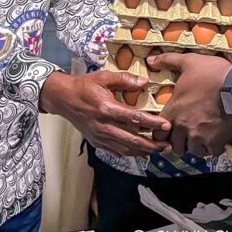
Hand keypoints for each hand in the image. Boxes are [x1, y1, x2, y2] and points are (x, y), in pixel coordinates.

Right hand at [39, 70, 171, 156]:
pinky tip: (141, 153)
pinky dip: (130, 154)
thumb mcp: (103, 77)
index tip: (167, 125)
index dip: (152, 123)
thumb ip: (125, 79)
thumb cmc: (84, 86)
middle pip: (132, 140)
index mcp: (107, 108)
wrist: (63, 98)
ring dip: (143, 151)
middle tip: (168, 145)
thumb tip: (145, 81)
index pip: (134, 118)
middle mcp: (104, 126)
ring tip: (159, 150)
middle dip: (152, 144)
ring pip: (125, 149)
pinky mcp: (96, 142)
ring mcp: (100, 136)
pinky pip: (116, 151)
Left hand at [148, 53, 231, 157]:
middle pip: (175, 147)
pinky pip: (210, 152)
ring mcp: (199, 137)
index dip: (163, 133)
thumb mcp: (189, 62)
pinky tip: (216, 138)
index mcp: (173, 111)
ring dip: (196, 146)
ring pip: (193, 151)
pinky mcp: (215, 142)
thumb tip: (150, 59)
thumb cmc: (211, 74)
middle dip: (180, 142)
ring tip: (202, 137)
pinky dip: (213, 147)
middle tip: (187, 135)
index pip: (158, 135)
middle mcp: (183, 128)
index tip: (171, 129)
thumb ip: (168, 61)